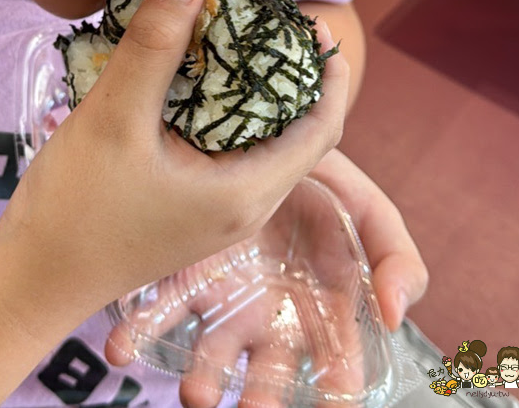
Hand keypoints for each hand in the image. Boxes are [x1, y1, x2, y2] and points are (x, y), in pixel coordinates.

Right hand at [0, 0, 347, 322]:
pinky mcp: (191, 208)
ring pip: (260, 142)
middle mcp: (245, 206)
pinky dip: (225, 112)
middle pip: (297, 134)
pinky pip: (228, 153)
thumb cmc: (74, 210)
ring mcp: (218, 212)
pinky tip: (192, 81)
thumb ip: (154, 45)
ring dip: (258, 94)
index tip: (316, 23)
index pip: (323, 129)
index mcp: (247, 193)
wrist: (31, 282)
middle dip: (293, 77)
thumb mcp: (113, 118)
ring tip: (234, 39)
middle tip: (270, 20)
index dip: (329, 74)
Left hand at [106, 149, 427, 407]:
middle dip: (260, 399)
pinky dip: (138, 333)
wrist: (267, 137)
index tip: (336, 395)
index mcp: (320, 308)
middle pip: (267, 374)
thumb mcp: (367, 208)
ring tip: (195, 393)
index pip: (336, 357)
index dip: (338, 381)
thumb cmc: (322, 181)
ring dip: (201, 381)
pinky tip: (122, 346)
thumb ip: (395, 256)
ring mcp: (224, 300)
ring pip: (212, 355)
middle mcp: (270, 316)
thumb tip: (395, 315)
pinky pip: (158, 310)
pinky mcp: (182, 275)